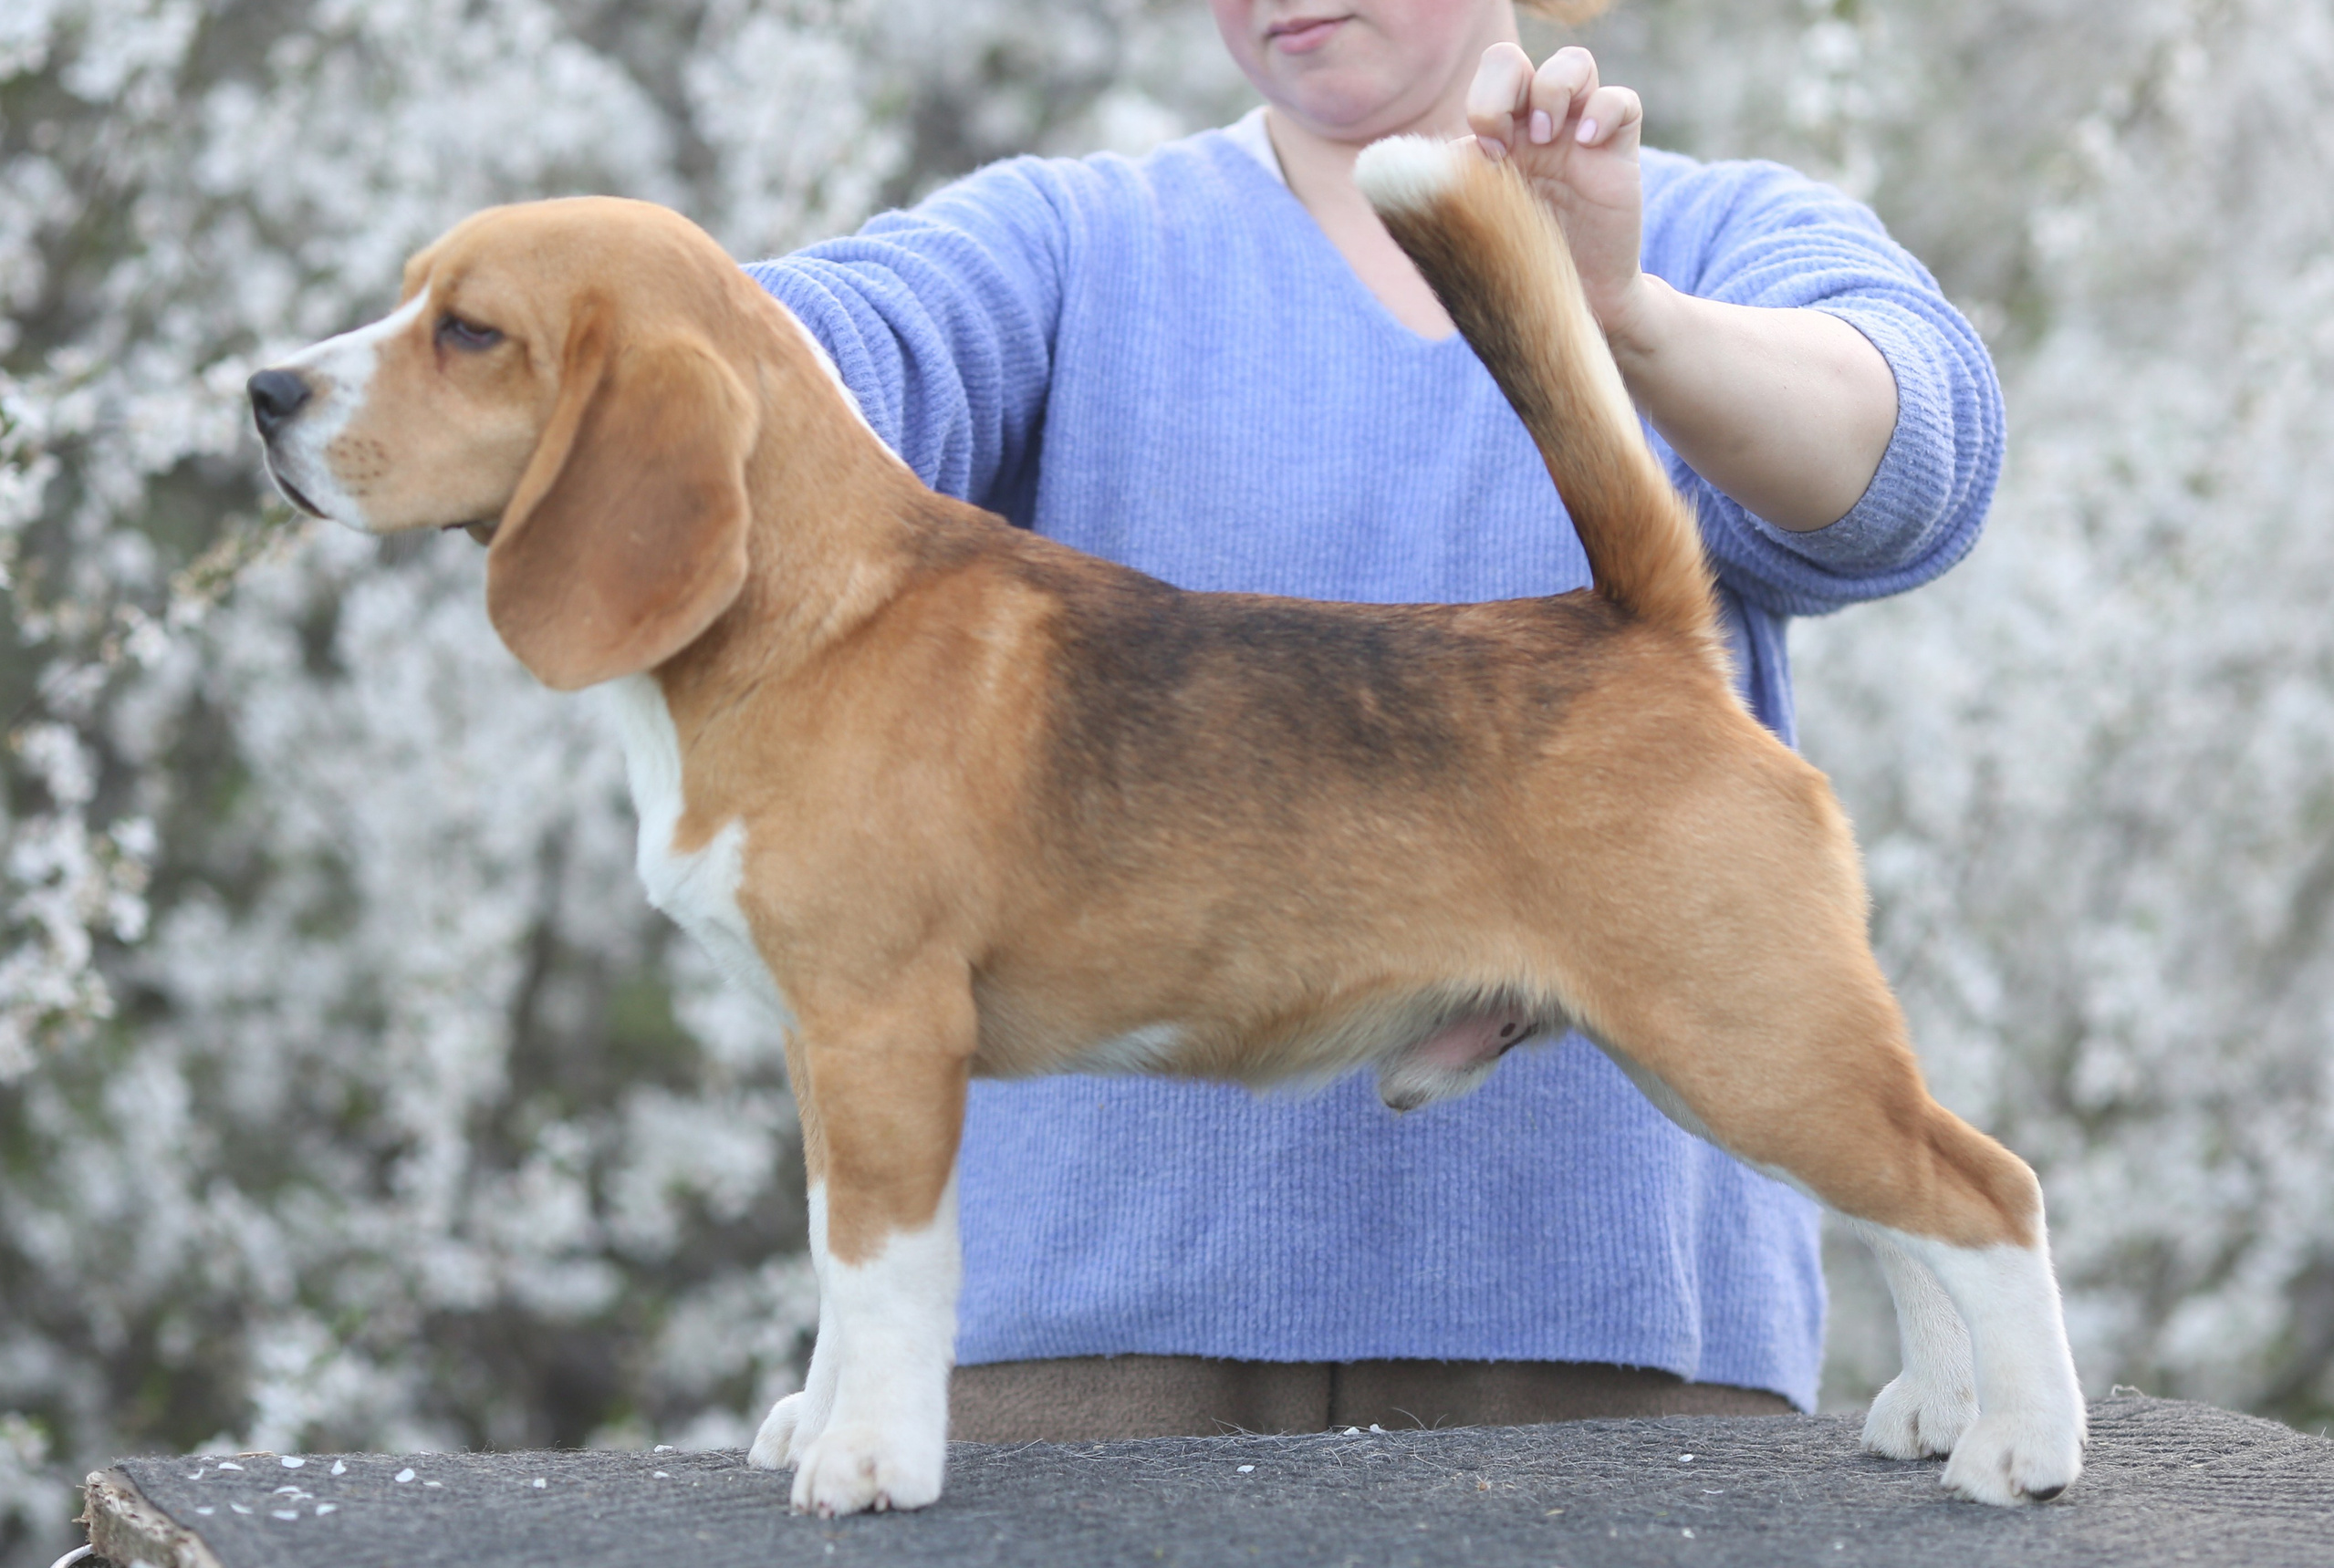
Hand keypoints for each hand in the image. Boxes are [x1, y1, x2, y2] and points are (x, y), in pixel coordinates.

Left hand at [1464, 44, 1649, 345]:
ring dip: (1553, 89)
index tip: (1484, 156)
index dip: (1482, 102)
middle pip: (1513, 62)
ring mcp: (1578, 135)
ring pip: (1574, 64)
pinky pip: (1623, 101)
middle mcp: (1533, 128)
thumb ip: (1447, 193)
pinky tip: (1588, 143)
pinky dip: (1606, 109)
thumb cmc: (1519, 267)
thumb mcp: (1475, 228)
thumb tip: (1393, 167)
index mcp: (1496, 140)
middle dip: (1502, 88)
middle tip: (1507, 139)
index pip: (1484, 82)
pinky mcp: (1618, 153)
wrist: (1573, 304)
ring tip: (1546, 138)